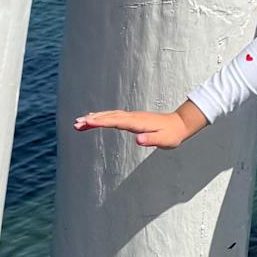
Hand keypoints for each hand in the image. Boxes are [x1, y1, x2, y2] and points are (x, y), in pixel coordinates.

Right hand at [73, 100, 207, 148]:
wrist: (180, 124)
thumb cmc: (172, 135)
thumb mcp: (164, 141)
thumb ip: (151, 140)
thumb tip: (138, 140)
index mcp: (138, 123)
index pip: (116, 121)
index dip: (101, 122)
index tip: (87, 122)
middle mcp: (133, 117)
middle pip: (109, 117)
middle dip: (92, 120)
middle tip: (76, 124)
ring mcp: (132, 116)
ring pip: (110, 115)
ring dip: (95, 118)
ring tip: (79, 123)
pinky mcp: (132, 118)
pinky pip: (113, 116)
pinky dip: (102, 117)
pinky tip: (94, 119)